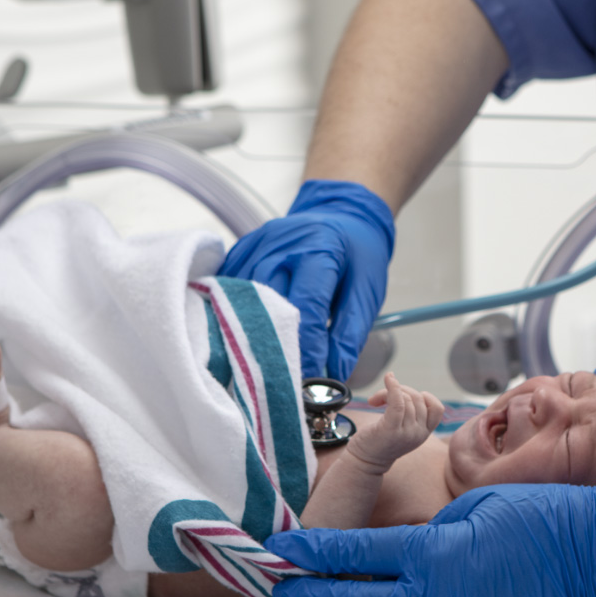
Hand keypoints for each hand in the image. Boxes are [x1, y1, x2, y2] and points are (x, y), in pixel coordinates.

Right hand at [222, 180, 394, 379]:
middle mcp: (282, 244)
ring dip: (244, 333)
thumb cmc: (358, 253)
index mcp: (320, 250)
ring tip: (252, 368)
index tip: (307, 384)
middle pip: (265, 303)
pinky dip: (230, 313)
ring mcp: (257, 244)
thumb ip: (350, 332)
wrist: (341, 212)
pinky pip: (227, 286)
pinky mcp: (241, 249)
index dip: (306, 349)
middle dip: (270, 347)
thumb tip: (334, 374)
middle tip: (275, 383)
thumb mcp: (367, 290)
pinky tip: (235, 337)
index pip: (306, 308)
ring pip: (239, 296)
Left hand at [349, 373, 444, 469]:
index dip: (425, 397)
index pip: (437, 409)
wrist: (365, 461)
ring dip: (388, 391)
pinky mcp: (391, 430)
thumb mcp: (403, 427)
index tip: (407, 398)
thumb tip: (398, 384)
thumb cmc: (381, 440)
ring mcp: (406, 433)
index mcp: (424, 433)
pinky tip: (388, 378)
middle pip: (417, 398)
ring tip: (375, 400)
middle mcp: (418, 434)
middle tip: (381, 397)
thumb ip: (409, 412)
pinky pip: (397, 401)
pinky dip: (393, 386)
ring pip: (405, 398)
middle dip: (400, 390)